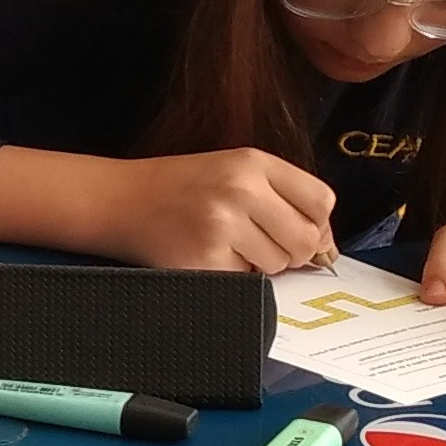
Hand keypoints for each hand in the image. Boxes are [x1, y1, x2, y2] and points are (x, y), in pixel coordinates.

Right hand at [79, 147, 338, 271]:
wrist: (119, 200)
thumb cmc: (180, 188)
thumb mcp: (233, 170)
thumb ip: (282, 197)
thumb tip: (325, 247)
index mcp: (254, 162)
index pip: (321, 201)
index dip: (317, 224)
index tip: (299, 232)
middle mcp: (241, 189)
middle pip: (305, 239)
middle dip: (290, 251)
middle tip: (258, 243)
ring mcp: (222, 225)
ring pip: (277, 265)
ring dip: (259, 266)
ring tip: (225, 245)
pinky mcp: (205, 260)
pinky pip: (246, 283)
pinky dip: (232, 277)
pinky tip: (208, 257)